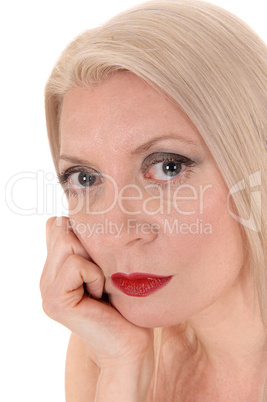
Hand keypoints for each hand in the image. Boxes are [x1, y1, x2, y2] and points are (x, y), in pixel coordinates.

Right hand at [40, 217, 153, 369]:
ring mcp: (47, 289)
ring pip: (67, 242)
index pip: (56, 223)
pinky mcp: (55, 301)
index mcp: (56, 266)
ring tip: (101, 285)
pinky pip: (76, 265)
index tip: (100, 257)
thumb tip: (90, 213)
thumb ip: (89, 243)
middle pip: (60, 227)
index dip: (82, 231)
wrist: (129, 344)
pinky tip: (99, 295)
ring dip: (93, 261)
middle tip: (101, 274)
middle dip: (88, 244)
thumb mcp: (107, 264)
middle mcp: (46, 276)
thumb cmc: (125, 301)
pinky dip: (95, 275)